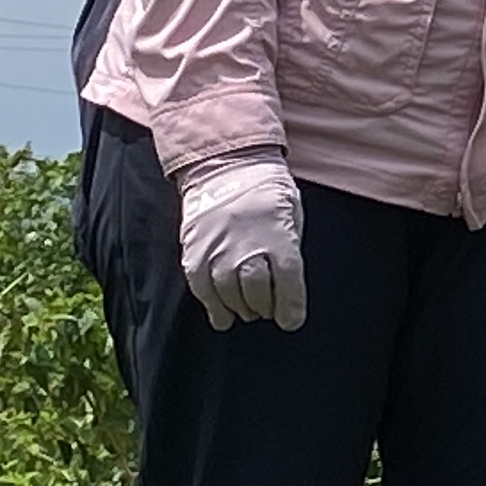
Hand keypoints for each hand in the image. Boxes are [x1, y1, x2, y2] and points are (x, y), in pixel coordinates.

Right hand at [175, 153, 307, 331]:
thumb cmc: (267, 191)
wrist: (225, 164)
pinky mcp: (193, 249)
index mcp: (278, 235)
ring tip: (247, 311)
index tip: (291, 321)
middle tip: (267, 311)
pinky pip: (201, 285)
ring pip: (227, 292)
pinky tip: (221, 313)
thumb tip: (286, 282)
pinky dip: (211, 304)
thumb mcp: (292, 213)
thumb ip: (289, 247)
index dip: (290, 306)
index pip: (287, 280)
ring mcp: (216, 247)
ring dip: (239, 308)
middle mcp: (246, 244)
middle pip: (255, 290)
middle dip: (264, 307)